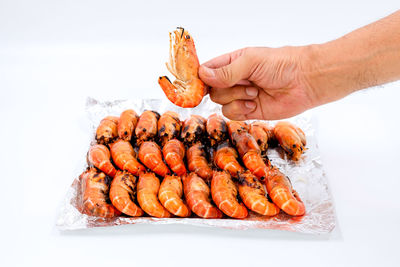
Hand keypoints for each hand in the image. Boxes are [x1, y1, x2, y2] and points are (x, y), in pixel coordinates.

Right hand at [198, 46, 316, 119]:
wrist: (304, 82)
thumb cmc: (281, 64)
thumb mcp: (250, 62)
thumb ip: (226, 71)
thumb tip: (203, 76)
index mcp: (231, 63)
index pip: (206, 71)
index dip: (201, 79)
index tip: (200, 85)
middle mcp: (233, 80)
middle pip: (211, 90)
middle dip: (226, 89)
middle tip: (245, 83)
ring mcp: (240, 96)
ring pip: (220, 103)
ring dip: (237, 98)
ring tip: (255, 92)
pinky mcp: (247, 111)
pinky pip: (231, 114)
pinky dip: (241, 110)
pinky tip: (255, 103)